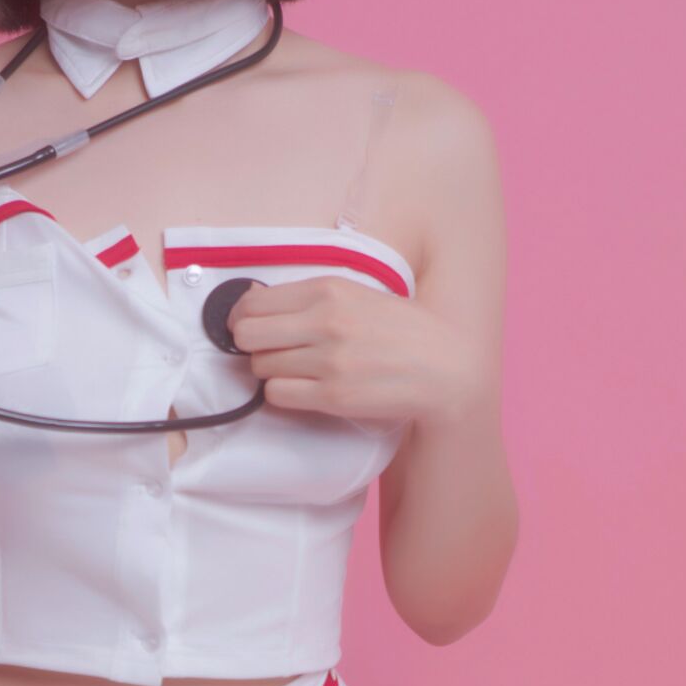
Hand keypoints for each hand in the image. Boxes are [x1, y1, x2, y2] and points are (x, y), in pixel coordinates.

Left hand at [227, 274, 487, 429]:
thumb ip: (310, 297)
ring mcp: (329, 361)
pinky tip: (301, 389)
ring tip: (294, 370)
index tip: (250, 326)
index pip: (253, 303)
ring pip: (260, 368)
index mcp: (329, 289)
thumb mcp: (357, 295)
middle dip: (250, 346)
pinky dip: (282, 394)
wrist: (442, 366)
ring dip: (269, 372)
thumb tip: (253, 301)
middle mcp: (325, 322)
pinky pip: (278, 395)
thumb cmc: (399, 330)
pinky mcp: (334, 396)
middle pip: (248, 336)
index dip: (242, 318)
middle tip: (267, 351)